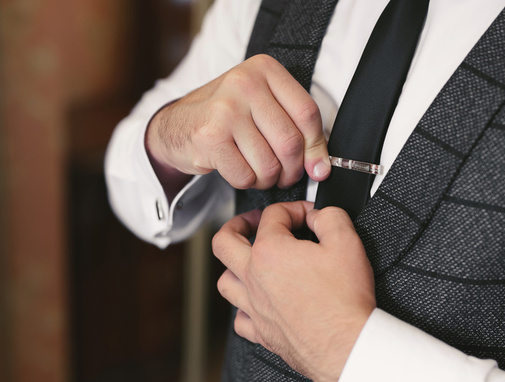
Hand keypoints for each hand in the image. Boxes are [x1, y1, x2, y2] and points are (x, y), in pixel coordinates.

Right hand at [146, 55, 330, 197]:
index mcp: (265, 69)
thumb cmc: (227, 118)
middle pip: (291, 142)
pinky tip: (238, 170)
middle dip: (292, 170)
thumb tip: (322, 169)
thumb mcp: (263, 107)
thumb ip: (296, 129)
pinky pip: (246, 176)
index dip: (317, 147)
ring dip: (269, 179)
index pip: (307, 113)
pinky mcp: (210, 137)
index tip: (318, 167)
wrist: (176, 126)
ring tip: (259, 172)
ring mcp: (225, 109)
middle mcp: (245, 83)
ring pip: (270, 164)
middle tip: (285, 175)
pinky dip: (247, 182)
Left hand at [212, 201, 375, 381]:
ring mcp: (254, 307)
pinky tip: (257, 303)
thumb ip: (330, 217)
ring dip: (233, 265)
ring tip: (248, 260)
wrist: (345, 345)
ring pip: (225, 280)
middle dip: (237, 224)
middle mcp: (254, 278)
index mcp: (270, 251)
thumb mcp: (347, 242)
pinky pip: (239, 318)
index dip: (294, 209)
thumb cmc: (344, 301)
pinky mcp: (261, 333)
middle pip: (224, 241)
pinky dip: (244, 307)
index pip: (273, 215)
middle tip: (251, 222)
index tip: (308, 216)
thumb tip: (320, 216)